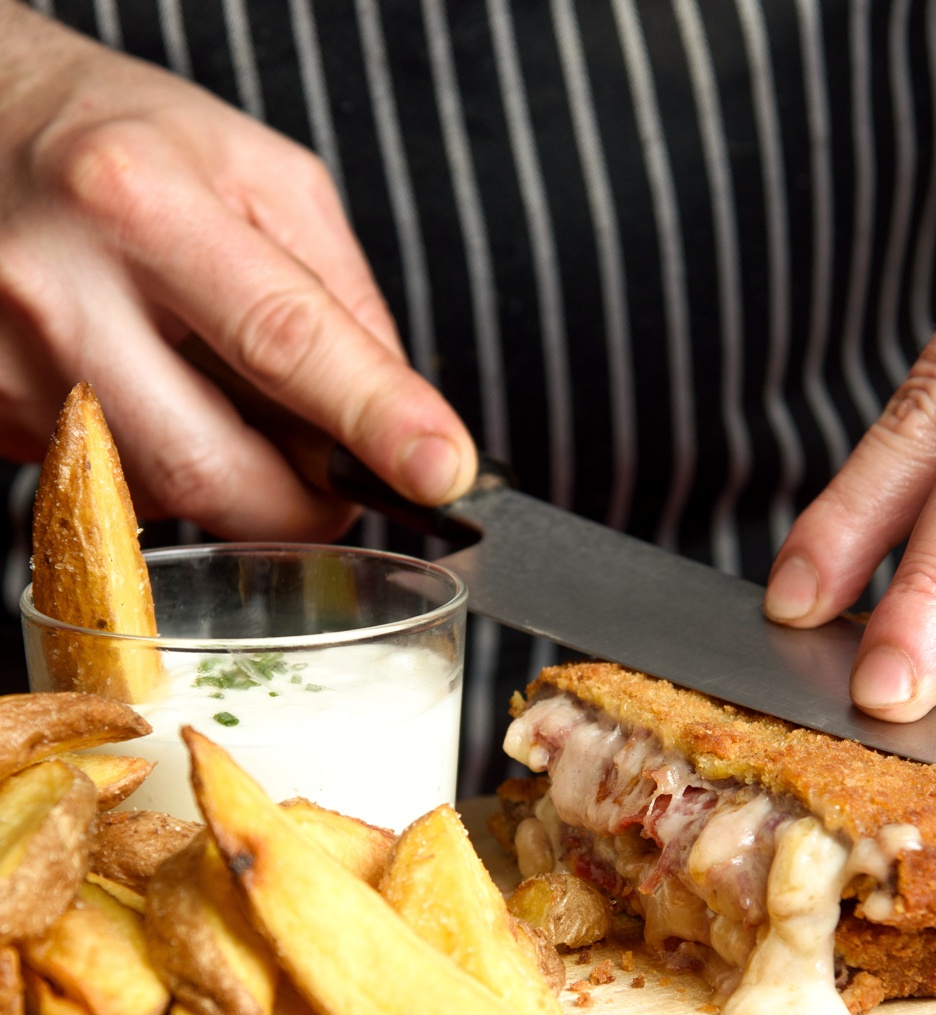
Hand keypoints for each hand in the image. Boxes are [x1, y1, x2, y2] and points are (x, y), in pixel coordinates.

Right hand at [0, 3, 475, 537]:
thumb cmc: (123, 139)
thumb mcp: (257, 173)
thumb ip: (339, 295)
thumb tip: (398, 418)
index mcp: (137, 201)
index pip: (283, 340)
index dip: (375, 419)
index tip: (440, 471)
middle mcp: (59, 290)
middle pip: (215, 468)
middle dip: (303, 503)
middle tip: (337, 478)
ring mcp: (14, 369)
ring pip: (167, 496)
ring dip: (233, 478)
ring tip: (222, 392)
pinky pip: (116, 487)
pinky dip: (166, 465)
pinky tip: (154, 392)